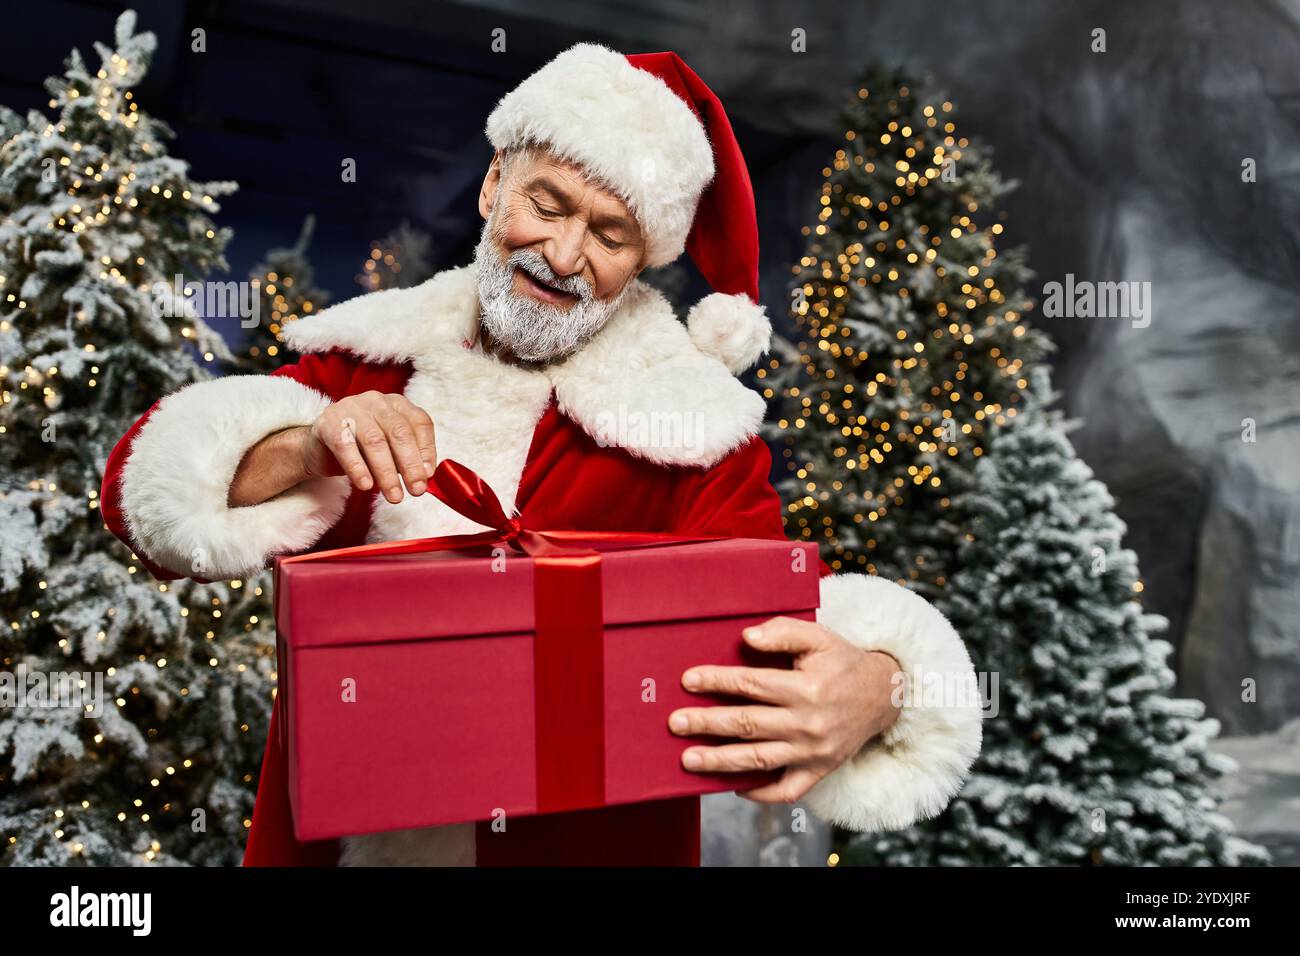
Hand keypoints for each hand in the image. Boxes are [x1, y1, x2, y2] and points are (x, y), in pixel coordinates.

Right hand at [303, 391, 436, 502]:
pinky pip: (346, 447)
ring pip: (374, 441)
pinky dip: (358, 468)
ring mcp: (351, 409)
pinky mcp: (328, 423)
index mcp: (397, 404)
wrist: (320, 447)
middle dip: (410, 464)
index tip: (429, 475)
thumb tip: (425, 476)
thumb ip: (407, 459)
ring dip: (387, 472)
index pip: (419, 423)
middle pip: (399, 432)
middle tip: (416, 490)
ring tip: (394, 495)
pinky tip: (366, 485)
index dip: (427, 450)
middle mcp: (376, 402)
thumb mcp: (390, 450)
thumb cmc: (361, 448)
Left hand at [668, 616, 902, 803]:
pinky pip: (786, 790)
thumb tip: (746, 638)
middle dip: (707, 724)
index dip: (717, 682)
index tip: (688, 681)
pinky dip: (759, 792)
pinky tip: (732, 786)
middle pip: (749, 724)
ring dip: (720, 762)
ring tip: (688, 760)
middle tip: (676, 723)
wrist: (884, 695)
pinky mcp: (819, 771)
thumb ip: (783, 633)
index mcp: (807, 688)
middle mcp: (809, 723)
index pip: (751, 685)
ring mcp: (814, 752)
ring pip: (759, 760)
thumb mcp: (819, 637)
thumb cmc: (843, 662)